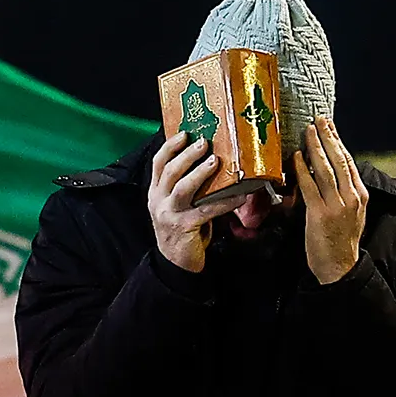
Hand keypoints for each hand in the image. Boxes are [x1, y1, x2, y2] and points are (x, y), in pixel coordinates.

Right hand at [147, 131, 236, 272]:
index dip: (170, 146)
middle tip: (204, 141)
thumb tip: (211, 163)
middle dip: (187, 154)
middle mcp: (158, 201)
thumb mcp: (178, 205)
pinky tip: (239, 196)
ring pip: (182, 188)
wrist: (175, 263)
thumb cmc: (182, 229)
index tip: (185, 133)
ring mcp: (169, 214)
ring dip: (200, 172)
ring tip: (215, 160)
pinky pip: (207, 210)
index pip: (158, 163)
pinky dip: (225, 202)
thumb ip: (186, 187)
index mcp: (155, 192)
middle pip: (170, 171)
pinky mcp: (184, 227)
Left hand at [294, 117, 366, 283]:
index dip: (338, 142)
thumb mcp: (351, 214)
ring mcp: (337, 206)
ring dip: (316, 148)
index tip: (329, 126)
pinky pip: (310, 187)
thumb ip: (344, 194)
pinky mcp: (320, 214)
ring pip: (326, 170)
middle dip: (328, 137)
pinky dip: (303, 171)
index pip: (348, 162)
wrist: (339, 267)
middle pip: (339, 160)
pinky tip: (297, 158)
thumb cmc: (341, 242)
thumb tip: (329, 174)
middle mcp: (351, 198)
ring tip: (308, 131)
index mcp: (360, 196)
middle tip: (318, 120)